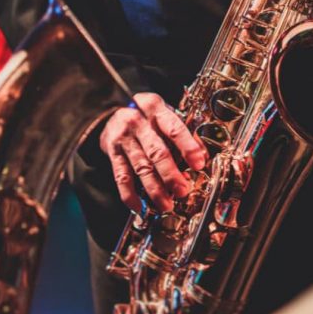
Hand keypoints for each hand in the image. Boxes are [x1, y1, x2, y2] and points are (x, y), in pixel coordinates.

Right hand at [99, 93, 208, 213]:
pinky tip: (139, 206)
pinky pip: (121, 176)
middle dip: (171, 174)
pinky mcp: (112, 153)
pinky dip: (129, 194)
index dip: (187, 147)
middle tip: (183, 190)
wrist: (111, 114)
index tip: (199, 163)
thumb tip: (201, 155)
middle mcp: (137, 121)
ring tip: (166, 204)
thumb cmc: (147, 117)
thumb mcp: (163, 114)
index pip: (173, 127)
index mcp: (154, 107)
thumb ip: (180, 132)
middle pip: (156, 151)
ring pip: (140, 167)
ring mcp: (123, 138)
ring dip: (154, 189)